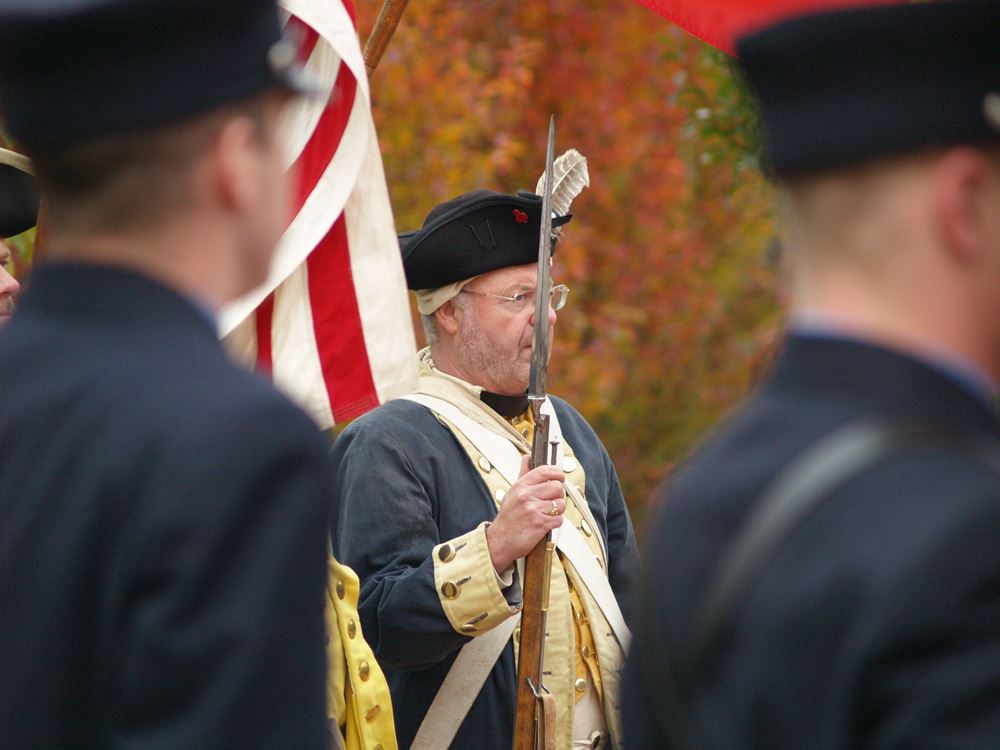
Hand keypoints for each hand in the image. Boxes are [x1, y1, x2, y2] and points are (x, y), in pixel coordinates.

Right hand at [485, 454, 565, 573]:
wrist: (499, 540)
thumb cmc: (508, 517)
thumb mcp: (513, 491)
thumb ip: (523, 473)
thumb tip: (527, 457)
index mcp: (521, 486)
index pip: (545, 471)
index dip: (557, 473)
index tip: (560, 477)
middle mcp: (527, 496)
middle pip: (557, 487)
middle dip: (558, 495)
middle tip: (552, 500)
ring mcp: (534, 510)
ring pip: (561, 504)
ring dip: (558, 510)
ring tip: (548, 512)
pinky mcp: (540, 524)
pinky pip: (559, 519)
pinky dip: (555, 522)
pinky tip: (546, 523)